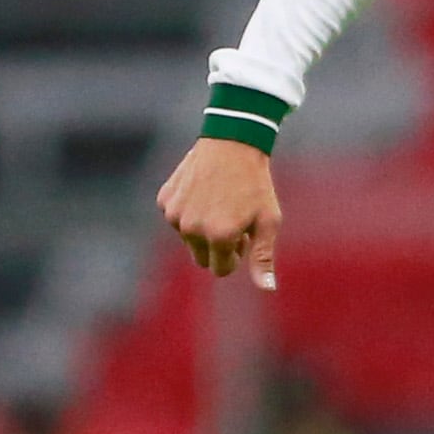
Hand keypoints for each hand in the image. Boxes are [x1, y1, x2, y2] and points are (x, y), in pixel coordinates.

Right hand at [158, 139, 281, 288]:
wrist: (232, 144)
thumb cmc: (255, 185)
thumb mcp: (268, 221)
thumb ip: (263, 258)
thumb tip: (267, 289)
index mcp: (219, 237)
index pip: (220, 269)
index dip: (235, 257)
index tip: (244, 238)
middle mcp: (192, 229)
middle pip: (201, 259)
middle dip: (216, 247)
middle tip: (233, 221)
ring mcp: (174, 215)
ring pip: (188, 238)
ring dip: (202, 229)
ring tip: (220, 203)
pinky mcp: (164, 200)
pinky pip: (176, 218)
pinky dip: (189, 211)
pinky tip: (204, 191)